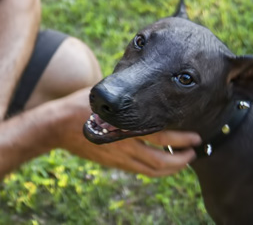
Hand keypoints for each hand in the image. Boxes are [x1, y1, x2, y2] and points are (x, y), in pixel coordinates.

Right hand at [55, 88, 201, 176]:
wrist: (57, 126)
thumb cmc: (80, 104)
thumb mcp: (104, 93)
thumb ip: (125, 94)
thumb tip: (146, 80)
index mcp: (123, 125)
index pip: (160, 136)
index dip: (180, 139)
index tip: (195, 137)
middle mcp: (123, 144)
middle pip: (160, 158)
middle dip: (182, 157)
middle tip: (195, 151)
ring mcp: (118, 156)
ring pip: (152, 170)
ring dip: (172, 168)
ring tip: (185, 160)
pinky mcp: (114, 163)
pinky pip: (141, 171)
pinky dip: (157, 171)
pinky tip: (165, 165)